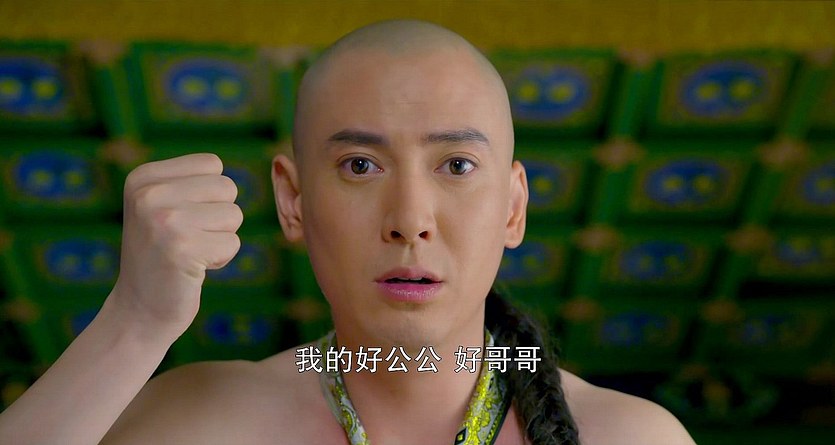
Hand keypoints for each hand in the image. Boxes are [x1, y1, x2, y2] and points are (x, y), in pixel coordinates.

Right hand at [107, 153, 242, 340]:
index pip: (211, 163)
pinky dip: (221, 258)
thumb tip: (242, 162)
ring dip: (221, 237)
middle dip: (219, 216)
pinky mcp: (183, 249)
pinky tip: (193, 268)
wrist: (139, 310)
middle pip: (227, 187)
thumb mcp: (162, 205)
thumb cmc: (162, 254)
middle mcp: (149, 195)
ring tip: (190, 252)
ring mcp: (164, 222)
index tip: (182, 217)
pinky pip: (233, 243)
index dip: (210, 194)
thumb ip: (192, 181)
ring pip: (234, 214)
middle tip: (188, 238)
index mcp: (142, 178)